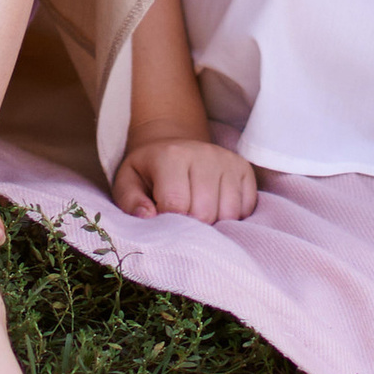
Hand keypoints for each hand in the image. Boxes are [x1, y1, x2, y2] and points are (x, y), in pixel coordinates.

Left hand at [113, 133, 259, 222]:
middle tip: (180, 223)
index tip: (162, 224)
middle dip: (192, 228)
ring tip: (197, 216)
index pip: (177, 205)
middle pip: (205, 212)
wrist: (173, 144)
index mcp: (171, 156)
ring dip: (214, 224)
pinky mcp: (244, 168)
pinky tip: (216, 209)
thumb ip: (130, 201)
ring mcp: (228, 160)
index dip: (169, 224)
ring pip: (229, 213)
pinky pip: (246, 207)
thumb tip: (148, 217)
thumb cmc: (148, 171)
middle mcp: (204, 154)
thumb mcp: (127, 182)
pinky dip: (233, 218)